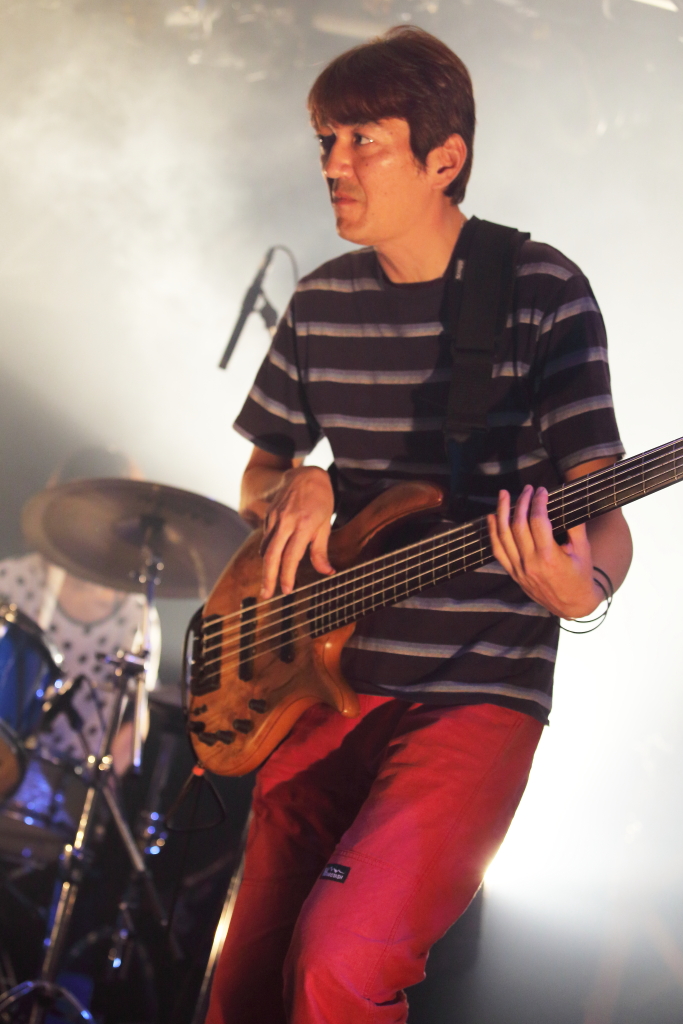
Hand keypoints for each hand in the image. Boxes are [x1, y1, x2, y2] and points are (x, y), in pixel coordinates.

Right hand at [259, 466, 334, 598]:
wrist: (306, 475)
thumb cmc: (321, 500)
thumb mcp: (325, 524)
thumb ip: (321, 550)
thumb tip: (327, 572)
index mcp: (302, 525)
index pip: (291, 556)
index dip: (287, 576)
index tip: (287, 591)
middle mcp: (285, 522)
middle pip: (271, 555)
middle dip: (268, 578)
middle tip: (267, 595)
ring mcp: (274, 518)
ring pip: (265, 548)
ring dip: (266, 568)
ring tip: (268, 584)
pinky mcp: (268, 515)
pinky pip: (265, 538)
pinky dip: (266, 553)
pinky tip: (271, 562)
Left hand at [486, 485, 602, 618]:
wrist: (572, 605)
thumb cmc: (580, 574)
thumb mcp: (583, 550)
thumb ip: (576, 525)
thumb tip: (569, 498)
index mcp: (550, 557)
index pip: (538, 521)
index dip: (538, 502)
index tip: (541, 490)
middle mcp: (531, 563)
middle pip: (518, 525)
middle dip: (521, 502)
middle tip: (527, 489)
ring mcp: (519, 569)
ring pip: (503, 536)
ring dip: (502, 512)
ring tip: (504, 494)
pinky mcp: (513, 573)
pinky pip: (498, 551)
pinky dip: (493, 532)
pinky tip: (492, 517)